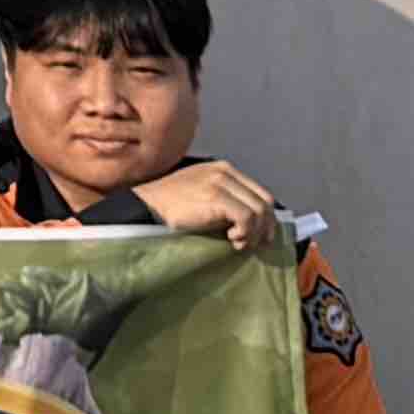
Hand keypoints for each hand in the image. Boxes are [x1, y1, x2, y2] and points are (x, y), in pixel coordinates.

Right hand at [134, 157, 283, 253]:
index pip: (261, 194)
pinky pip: (247, 218)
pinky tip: (232, 239)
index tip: (260, 236)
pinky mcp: (217, 197)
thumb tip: (251, 222)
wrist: (146, 203)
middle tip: (253, 244)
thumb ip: (225, 197)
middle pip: (264, 203)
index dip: (266, 218)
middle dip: (265, 228)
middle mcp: (225, 172)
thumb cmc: (171, 203)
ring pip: (259, 211)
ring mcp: (221, 183)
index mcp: (224, 169)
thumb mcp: (203, 192)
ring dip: (254, 234)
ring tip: (238, 243)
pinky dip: (245, 233)